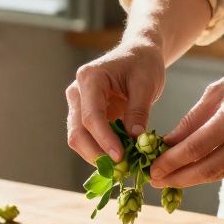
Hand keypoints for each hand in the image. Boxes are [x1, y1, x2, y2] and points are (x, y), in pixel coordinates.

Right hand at [66, 43, 165, 162]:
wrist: (138, 54)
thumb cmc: (143, 64)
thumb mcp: (146, 84)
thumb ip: (139, 111)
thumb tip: (135, 139)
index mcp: (90, 78)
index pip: (91, 116)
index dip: (104, 140)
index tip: (121, 157)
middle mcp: (77, 91)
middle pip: (78, 131)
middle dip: (97, 154)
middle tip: (120, 170)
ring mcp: (78, 104)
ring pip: (78, 138)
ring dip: (97, 156)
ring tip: (121, 168)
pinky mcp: (84, 115)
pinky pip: (87, 137)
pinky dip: (100, 150)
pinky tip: (118, 159)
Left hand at [150, 48, 223, 187]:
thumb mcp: (218, 89)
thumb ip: (193, 119)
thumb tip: (167, 143)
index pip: (195, 147)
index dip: (170, 162)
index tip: (151, 169)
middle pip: (207, 168)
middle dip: (177, 178)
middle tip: (154, 180)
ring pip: (220, 173)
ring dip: (192, 179)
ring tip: (169, 179)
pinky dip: (211, 170)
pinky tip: (193, 171)